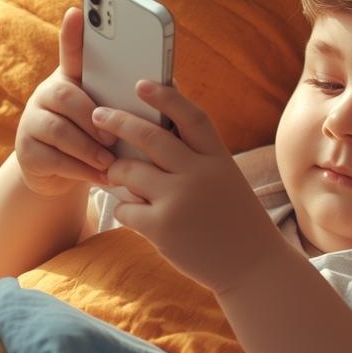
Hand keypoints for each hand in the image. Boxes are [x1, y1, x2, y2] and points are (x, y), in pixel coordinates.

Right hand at [13, 7, 119, 197]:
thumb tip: (169, 85)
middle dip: (92, 117)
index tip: (78, 11)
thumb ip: (129, 100)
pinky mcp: (27, 152)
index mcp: (72, 80)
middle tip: (114, 136)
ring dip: (90, 148)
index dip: (73, 32)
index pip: (71, 51)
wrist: (60, 175)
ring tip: (109, 161)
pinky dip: (82, 170)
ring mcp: (32, 122)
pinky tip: (100, 176)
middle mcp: (47, 95)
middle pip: (63, 94)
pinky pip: (55, 159)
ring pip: (59, 130)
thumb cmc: (96, 139)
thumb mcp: (111, 117)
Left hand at [94, 80, 286, 294]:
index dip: (165, 96)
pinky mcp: (162, 227)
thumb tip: (149, 136)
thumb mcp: (225, 180)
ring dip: (117, 171)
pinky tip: (134, 214)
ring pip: (129, 171)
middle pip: (149, 136)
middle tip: (98, 115)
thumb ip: (195, 159)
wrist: (253, 268)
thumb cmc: (234, 220)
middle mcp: (199, 174)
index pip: (190, 116)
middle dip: (118, 122)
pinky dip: (124, 208)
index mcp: (218, 158)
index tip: (142, 84)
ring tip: (116, 174)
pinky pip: (125, 207)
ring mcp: (179, 200)